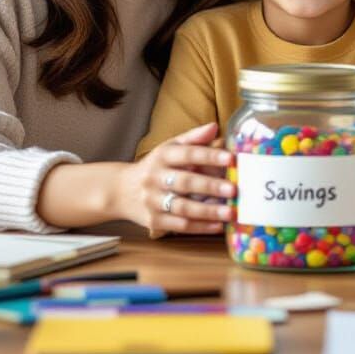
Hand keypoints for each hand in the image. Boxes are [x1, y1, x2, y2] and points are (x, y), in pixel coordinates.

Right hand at [119, 123, 234, 234]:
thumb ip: (193, 138)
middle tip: (234, 189)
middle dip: (210, 186)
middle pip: (185, 182)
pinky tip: (218, 225)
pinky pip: (179, 226)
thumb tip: (215, 127)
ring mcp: (153, 201)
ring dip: (208, 211)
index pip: (188, 153)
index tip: (231, 158)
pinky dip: (200, 227)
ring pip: (183, 207)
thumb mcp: (169, 148)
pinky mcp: (154, 221)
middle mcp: (155, 178)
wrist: (121, 190)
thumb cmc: (155, 166)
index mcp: (162, 156)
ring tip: (230, 212)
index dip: (209, 155)